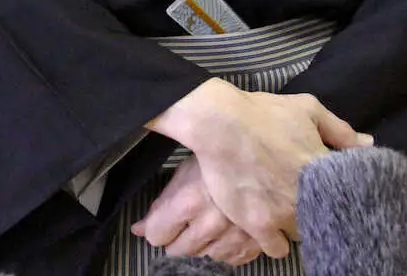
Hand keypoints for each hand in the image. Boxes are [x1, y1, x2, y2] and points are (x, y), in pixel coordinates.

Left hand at [131, 154, 261, 265]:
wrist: (267, 148)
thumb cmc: (222, 153)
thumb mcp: (187, 169)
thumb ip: (162, 202)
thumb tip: (139, 229)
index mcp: (190, 200)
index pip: (157, 235)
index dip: (158, 226)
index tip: (163, 220)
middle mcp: (212, 223)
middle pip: (179, 251)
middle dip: (178, 237)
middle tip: (188, 217)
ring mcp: (236, 235)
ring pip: (205, 257)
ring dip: (204, 244)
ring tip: (211, 218)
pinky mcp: (256, 242)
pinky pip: (232, 259)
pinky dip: (228, 248)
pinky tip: (228, 228)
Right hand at [149, 79, 372, 258]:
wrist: (219, 123)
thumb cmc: (263, 112)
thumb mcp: (306, 109)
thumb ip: (340, 131)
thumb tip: (369, 145)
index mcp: (322, 167)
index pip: (348, 195)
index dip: (341, 196)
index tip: (333, 193)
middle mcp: (307, 195)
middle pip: (324, 218)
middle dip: (317, 210)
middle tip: (303, 198)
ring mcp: (282, 213)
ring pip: (301, 235)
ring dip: (296, 226)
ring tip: (285, 211)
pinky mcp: (258, 225)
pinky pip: (277, 249)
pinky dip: (275, 241)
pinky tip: (270, 226)